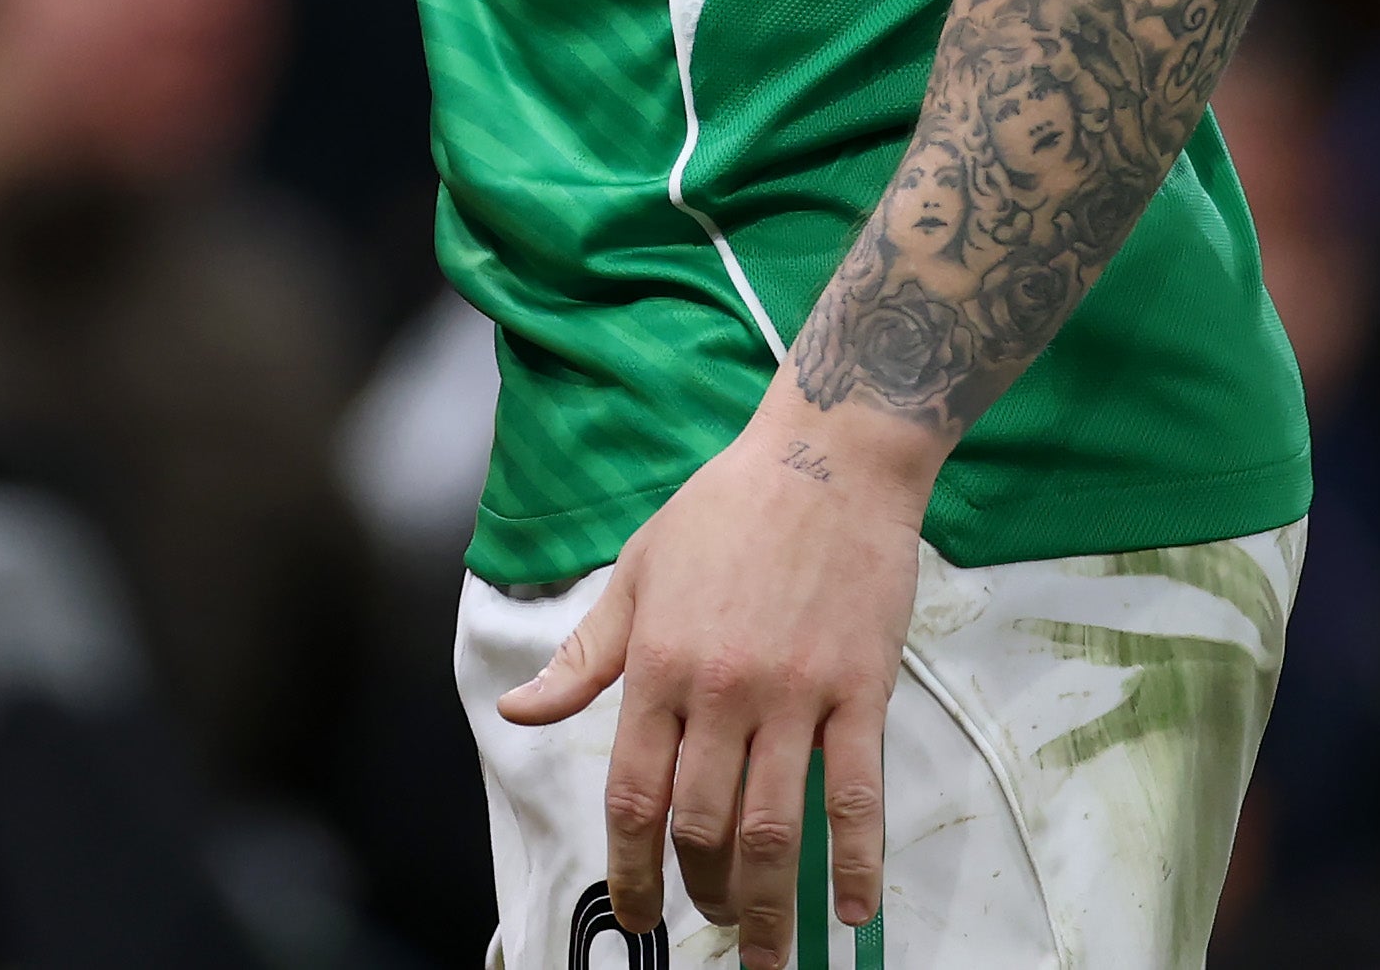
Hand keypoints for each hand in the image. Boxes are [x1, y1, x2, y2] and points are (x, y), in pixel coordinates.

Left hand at [493, 389, 938, 959]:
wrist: (825, 458)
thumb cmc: (724, 510)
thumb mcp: (635, 573)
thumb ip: (582, 658)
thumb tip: (517, 711)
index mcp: (657, 664)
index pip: (633, 793)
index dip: (629, 868)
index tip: (635, 915)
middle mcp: (721, 689)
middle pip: (703, 824)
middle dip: (701, 891)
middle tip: (709, 922)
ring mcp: (795, 694)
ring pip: (776, 826)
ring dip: (769, 904)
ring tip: (767, 950)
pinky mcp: (862, 691)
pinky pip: (857, 794)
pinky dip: (855, 861)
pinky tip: (853, 911)